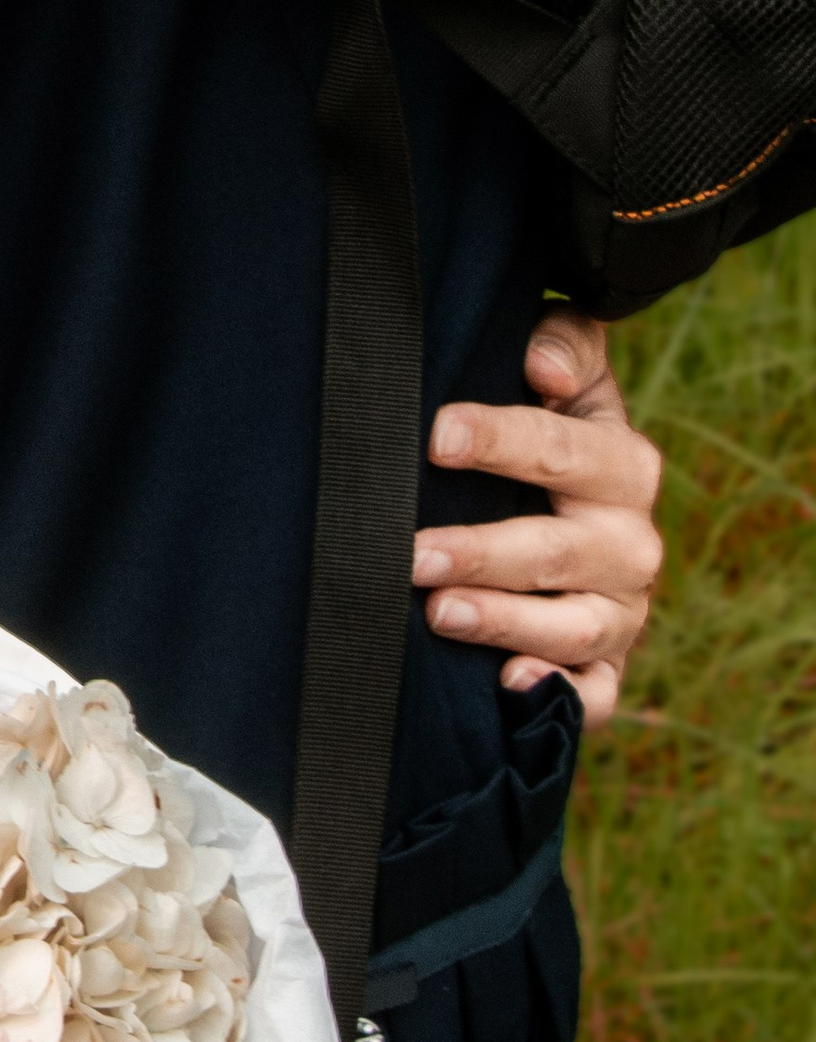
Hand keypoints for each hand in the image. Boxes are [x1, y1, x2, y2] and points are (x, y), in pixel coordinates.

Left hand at [413, 310, 664, 720]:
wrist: (578, 513)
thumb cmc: (552, 435)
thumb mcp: (567, 379)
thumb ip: (565, 344)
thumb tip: (542, 361)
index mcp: (623, 466)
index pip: (561, 450)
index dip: (499, 439)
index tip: (436, 435)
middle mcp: (629, 544)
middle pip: (557, 550)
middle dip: (482, 552)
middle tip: (412, 553)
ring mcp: (620, 612)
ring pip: (570, 628)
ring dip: (503, 622)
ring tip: (437, 613)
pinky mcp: (604, 668)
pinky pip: (592, 695)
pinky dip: (559, 697)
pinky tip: (509, 685)